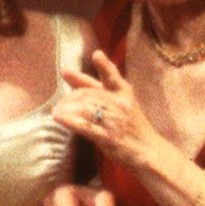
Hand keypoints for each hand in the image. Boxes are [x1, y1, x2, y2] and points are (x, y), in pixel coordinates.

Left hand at [50, 49, 161, 167]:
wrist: (149, 150)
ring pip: (85, 108)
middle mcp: (120, 103)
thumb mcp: (124, 104)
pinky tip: (57, 117)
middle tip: (60, 102)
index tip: (96, 55)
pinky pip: (84, 126)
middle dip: (72, 97)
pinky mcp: (108, 137)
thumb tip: (77, 84)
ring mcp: (114, 120)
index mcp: (124, 93)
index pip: (112, 75)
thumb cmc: (134, 127)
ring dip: (67, 108)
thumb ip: (103, 93)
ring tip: (56, 110)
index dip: (104, 65)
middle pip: (90, 93)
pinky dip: (69, 120)